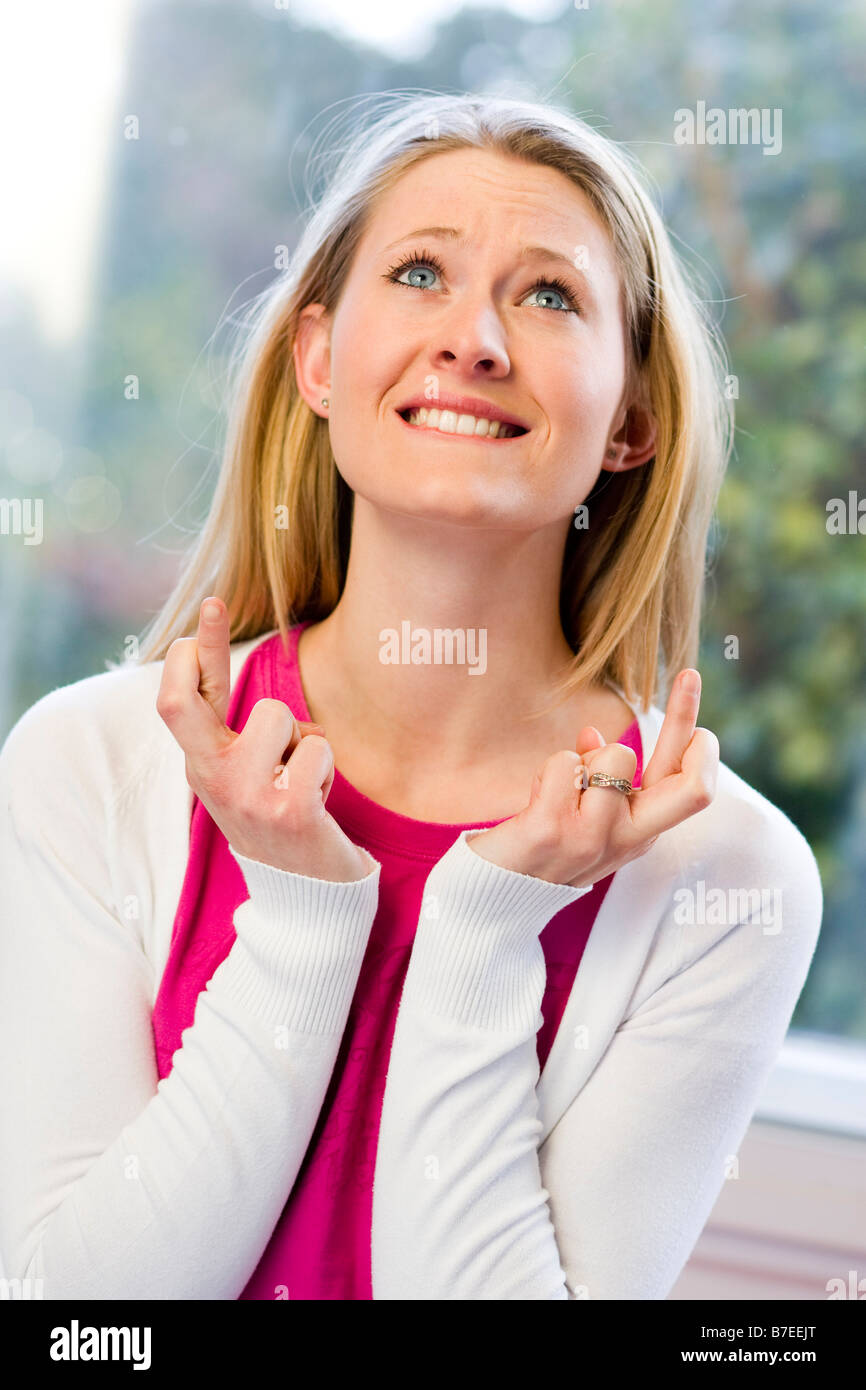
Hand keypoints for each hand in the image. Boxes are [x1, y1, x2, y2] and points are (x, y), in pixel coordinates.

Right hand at [156, 596, 371, 882]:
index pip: (181, 701)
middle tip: (214, 604)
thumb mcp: (248, 776)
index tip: (212, 604)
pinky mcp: (286, 813)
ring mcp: (245, 797)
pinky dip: (325, 769)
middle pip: (183, 703)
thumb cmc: (282, 819)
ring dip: (303, 738)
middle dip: (201, 647)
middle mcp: (211, 779)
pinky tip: (318, 801)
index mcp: (202, 766)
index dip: (196, 650)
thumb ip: (239, 732)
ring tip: (303, 775)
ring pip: (276, 716)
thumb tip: (231, 672)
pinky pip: (315, 752)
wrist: (308, 897)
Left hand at [467, 669, 718, 888]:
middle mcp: (626, 841)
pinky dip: (547, 772)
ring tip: (554, 792)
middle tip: (689, 676)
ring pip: (615, 756)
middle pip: (692, 786)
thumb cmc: (536, 855)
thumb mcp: (580, 820)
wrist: (488, 906)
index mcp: (639, 836)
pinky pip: (565, 764)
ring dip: (582, 758)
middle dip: (690, 718)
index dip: (699, 739)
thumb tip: (592, 735)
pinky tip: (532, 803)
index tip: (690, 689)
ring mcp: (592, 838)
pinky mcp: (551, 831)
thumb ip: (597, 782)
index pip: (692, 785)